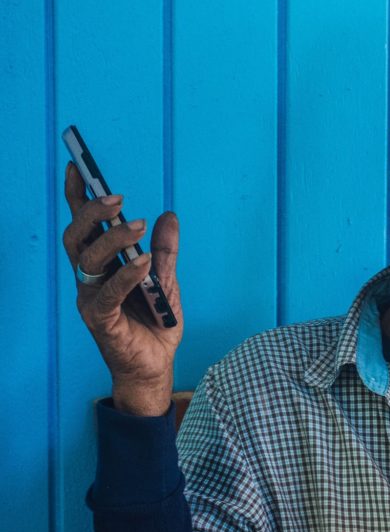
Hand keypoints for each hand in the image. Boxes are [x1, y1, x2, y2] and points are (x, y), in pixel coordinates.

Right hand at [62, 161, 182, 415]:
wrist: (157, 365)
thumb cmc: (155, 323)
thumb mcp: (165, 279)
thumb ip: (164, 250)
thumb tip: (168, 215)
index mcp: (101, 267)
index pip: (84, 227)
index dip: (77, 197)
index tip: (78, 166)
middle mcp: (90, 280)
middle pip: (77, 238)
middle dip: (92, 212)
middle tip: (117, 196)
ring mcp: (92, 299)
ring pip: (88, 260)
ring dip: (113, 239)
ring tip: (137, 225)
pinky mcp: (101, 320)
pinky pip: (109, 292)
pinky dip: (126, 273)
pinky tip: (143, 262)